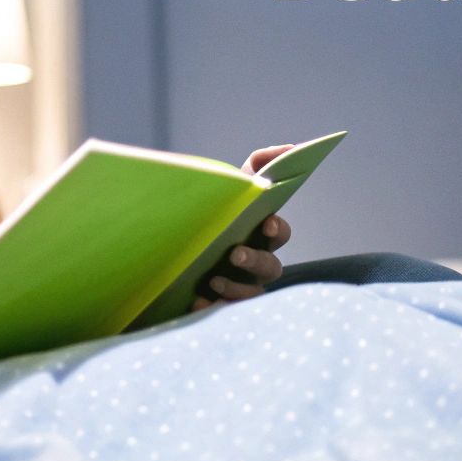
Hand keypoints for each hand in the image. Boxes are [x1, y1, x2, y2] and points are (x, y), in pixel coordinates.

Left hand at [190, 145, 295, 311]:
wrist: (172, 247)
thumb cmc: (215, 213)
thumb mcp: (233, 186)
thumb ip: (259, 164)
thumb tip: (289, 148)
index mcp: (260, 236)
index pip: (279, 234)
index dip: (277, 229)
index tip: (266, 221)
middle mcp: (256, 264)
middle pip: (270, 268)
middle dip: (255, 261)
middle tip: (234, 253)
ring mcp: (239, 288)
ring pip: (250, 294)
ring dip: (235, 287)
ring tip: (212, 279)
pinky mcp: (217, 305)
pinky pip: (219, 312)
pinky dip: (209, 306)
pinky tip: (195, 302)